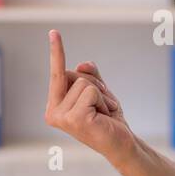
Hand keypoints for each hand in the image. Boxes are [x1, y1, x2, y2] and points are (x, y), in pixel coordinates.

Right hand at [43, 29, 137, 162]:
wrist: (121, 143)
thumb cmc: (108, 119)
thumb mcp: (99, 92)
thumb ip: (90, 76)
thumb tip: (81, 64)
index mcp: (54, 106)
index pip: (57, 73)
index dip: (57, 52)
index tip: (54, 32)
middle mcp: (52, 112)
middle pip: (73, 74)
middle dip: (94, 84)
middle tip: (102, 105)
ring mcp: (61, 117)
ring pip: (84, 82)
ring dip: (101, 95)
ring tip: (104, 113)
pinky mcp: (74, 118)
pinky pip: (91, 91)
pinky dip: (104, 100)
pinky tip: (104, 116)